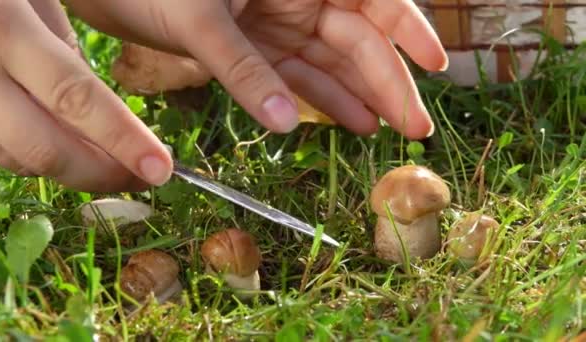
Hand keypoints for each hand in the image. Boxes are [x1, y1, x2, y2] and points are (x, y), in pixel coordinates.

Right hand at [0, 0, 172, 191]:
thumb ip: (66, 53)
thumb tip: (106, 118)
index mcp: (4, 26)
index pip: (76, 98)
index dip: (123, 141)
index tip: (160, 169)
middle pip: (46, 147)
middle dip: (103, 174)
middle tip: (145, 179)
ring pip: (19, 159)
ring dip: (75, 171)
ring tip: (117, 168)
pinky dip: (41, 159)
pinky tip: (72, 151)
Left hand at [66, 0, 446, 137]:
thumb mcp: (200, 19)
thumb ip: (244, 67)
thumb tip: (287, 121)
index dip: (407, 29)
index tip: (435, 65)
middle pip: (356, 38)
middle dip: (387, 81)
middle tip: (416, 126)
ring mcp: (275, 20)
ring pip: (328, 62)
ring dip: (358, 95)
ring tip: (387, 131)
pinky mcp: (253, 45)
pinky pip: (294, 74)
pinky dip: (319, 98)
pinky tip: (347, 122)